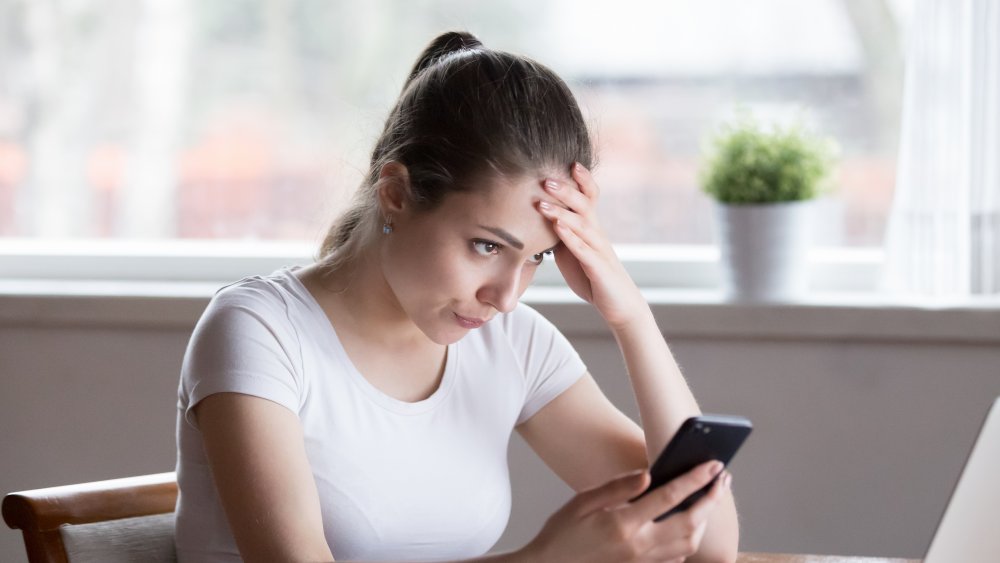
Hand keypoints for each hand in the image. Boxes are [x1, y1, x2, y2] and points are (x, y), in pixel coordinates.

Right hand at [520, 461, 730, 562]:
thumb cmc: (562, 532)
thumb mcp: (582, 501)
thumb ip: (618, 488)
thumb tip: (649, 474)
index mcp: (623, 524)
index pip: (669, 497)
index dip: (695, 479)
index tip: (713, 464)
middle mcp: (638, 546)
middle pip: (689, 523)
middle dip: (711, 499)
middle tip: (723, 479)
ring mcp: (641, 562)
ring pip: (688, 543)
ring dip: (704, 520)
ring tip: (709, 498)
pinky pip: (676, 558)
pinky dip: (689, 541)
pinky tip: (689, 526)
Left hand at [537, 163, 645, 329]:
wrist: (619, 305)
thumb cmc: (593, 277)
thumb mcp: (573, 251)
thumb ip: (561, 234)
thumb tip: (540, 220)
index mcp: (592, 228)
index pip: (590, 197)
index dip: (582, 179)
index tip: (568, 162)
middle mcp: (598, 234)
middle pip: (584, 205)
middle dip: (565, 191)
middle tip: (545, 179)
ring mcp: (599, 250)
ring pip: (582, 225)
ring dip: (561, 213)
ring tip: (541, 204)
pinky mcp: (598, 268)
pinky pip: (583, 250)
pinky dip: (570, 238)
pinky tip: (557, 228)